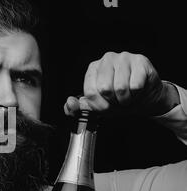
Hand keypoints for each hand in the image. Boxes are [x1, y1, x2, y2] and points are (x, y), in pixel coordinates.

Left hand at [64, 52, 179, 116]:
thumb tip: (70, 103)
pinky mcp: (141, 61)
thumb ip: (78, 108)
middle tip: (118, 101)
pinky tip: (137, 91)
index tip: (105, 107)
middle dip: (112, 102)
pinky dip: (137, 94)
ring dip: (125, 99)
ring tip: (128, 96)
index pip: (89, 92)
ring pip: (121, 88)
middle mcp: (107, 59)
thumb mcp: (97, 106)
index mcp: (93, 68)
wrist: (145, 98)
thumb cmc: (119, 99)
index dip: (99, 105)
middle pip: (104, 89)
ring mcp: (124, 57)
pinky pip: (136, 85)